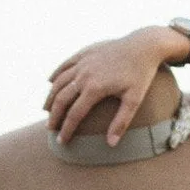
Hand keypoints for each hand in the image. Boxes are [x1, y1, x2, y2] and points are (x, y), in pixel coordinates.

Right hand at [46, 27, 177, 146]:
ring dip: (51, 97)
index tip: (61, 141)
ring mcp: (83, 62)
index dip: (66, 129)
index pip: (75, 114)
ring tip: (46, 110)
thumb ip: (121, 122)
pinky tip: (50, 83)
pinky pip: (65, 65)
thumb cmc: (141, 75)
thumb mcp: (134, 100)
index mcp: (95, 88)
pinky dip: (56, 75)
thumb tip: (111, 144)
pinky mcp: (84, 52)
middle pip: (61, 98)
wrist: (143, 45)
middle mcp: (85, 74)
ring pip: (59, 81)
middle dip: (54, 116)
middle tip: (50, 129)